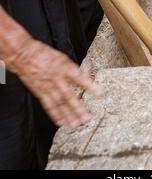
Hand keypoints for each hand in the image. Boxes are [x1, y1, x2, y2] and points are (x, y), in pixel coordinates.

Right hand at [0, 8, 101, 127]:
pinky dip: (55, 114)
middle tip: (87, 118)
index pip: (80, 77)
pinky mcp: (39, 92)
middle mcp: (57, 78)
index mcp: (64, 67)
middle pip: (69, 95)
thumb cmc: (44, 54)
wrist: (24, 55)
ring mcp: (47, 86)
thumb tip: (85, 78)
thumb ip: (73, 69)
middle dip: (79, 108)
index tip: (100, 94)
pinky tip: (61, 122)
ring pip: (59, 103)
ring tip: (76, 124)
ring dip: (68, 115)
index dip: (90, 86)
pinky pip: (48, 105)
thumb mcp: (62, 57)